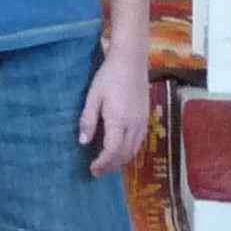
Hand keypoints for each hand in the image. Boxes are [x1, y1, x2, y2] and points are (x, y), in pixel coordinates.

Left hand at [79, 42, 151, 173]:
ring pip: (134, 150)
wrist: (131, 60)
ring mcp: (142, 122)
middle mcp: (133, 125)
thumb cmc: (109, 76)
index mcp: (118, 121)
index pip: (112, 151)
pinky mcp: (146, 117)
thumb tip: (83, 142)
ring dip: (121, 160)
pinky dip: (129, 151)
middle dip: (111, 166)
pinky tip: (121, 149)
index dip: (102, 163)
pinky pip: (139, 142)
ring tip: (108, 163)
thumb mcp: (93, 96)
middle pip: (124, 154)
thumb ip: (88, 119)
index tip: (92, 169)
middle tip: (97, 171)